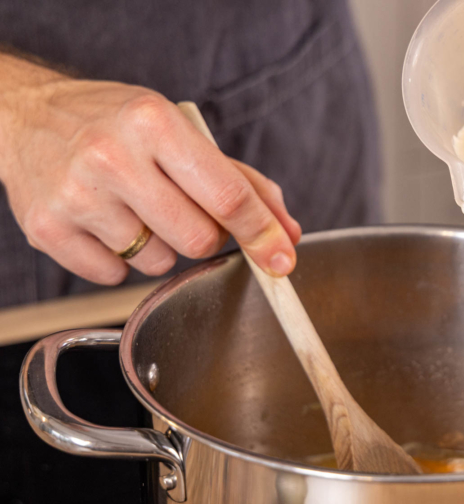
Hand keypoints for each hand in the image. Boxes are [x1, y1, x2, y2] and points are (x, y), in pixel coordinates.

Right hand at [0, 56, 300, 284]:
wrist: (26, 116)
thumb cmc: (117, 124)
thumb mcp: (181, 131)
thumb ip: (242, 182)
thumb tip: (285, 232)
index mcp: (154, 123)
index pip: (226, 194)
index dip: (262, 232)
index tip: (282, 257)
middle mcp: (112, 156)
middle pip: (197, 240)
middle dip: (206, 237)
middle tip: (185, 212)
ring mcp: (76, 196)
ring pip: (158, 262)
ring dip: (160, 246)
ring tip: (133, 207)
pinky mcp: (48, 229)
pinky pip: (114, 275)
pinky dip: (121, 259)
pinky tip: (105, 221)